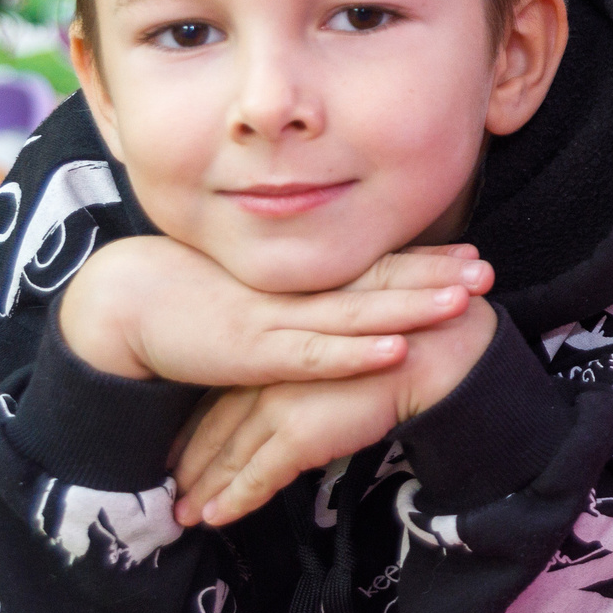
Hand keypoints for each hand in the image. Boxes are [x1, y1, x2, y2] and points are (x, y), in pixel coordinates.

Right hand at [58, 236, 492, 384]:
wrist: (125, 301)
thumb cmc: (192, 299)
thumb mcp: (258, 298)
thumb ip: (300, 303)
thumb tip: (342, 305)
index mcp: (301, 277)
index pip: (375, 265)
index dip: (425, 261)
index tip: (472, 256)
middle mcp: (298, 290)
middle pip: (379, 280)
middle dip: (435, 276)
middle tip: (487, 271)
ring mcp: (280, 318)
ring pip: (359, 313)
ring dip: (412, 306)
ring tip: (463, 301)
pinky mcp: (257, 352)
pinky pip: (316, 356)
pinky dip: (357, 354)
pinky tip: (397, 349)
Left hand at [172, 295, 497, 526]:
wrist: (429, 352)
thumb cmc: (399, 347)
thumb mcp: (344, 355)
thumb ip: (317, 374)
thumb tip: (313, 397)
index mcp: (276, 355)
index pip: (224, 399)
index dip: (199, 430)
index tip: (178, 452)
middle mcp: (268, 378)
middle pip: (216, 429)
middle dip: (190, 464)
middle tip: (170, 492)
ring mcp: (279, 405)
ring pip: (228, 456)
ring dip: (203, 489)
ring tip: (183, 516)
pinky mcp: (299, 433)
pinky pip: (257, 476)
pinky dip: (233, 500)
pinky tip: (215, 518)